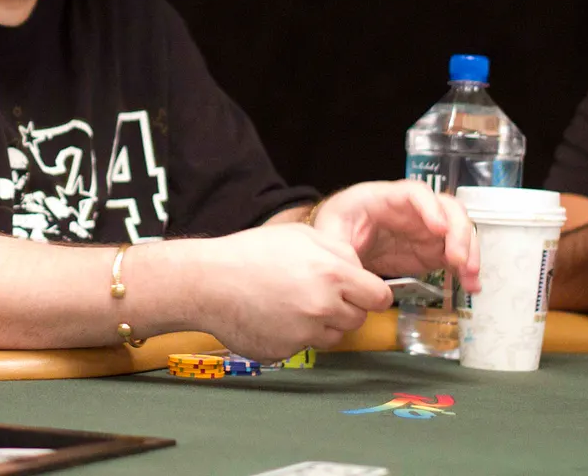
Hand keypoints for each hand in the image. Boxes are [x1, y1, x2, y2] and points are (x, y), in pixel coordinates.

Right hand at [191, 224, 390, 360]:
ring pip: (333, 336)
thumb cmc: (250, 253)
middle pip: (358, 319)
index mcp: (332, 274)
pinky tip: (274, 316)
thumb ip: (339, 251)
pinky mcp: (286, 352)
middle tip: (317, 292)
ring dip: (322, 324)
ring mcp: (304, 334)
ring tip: (292, 303)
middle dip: (345, 307)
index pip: (379, 297)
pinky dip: (294, 335)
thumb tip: (360, 270)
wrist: (208, 282)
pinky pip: (303, 347)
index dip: (371, 293)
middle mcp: (323, 307)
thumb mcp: (301, 235)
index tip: (362, 292)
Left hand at [311, 180, 480, 293]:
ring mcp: (426, 229)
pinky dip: (466, 270)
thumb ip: (340, 249)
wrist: (342, 240)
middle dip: (458, 232)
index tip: (438, 228)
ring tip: (470, 277)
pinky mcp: (432, 250)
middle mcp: (413, 209)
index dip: (430, 207)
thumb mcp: (329, 234)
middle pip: (447, 208)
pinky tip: (470, 286)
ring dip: (469, 252)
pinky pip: (456, 255)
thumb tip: (354, 276)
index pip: (414, 193)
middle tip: (459, 260)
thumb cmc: (336, 227)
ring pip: (458, 230)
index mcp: (385, 198)